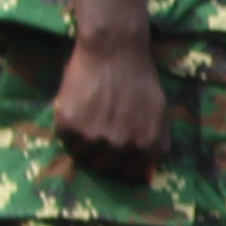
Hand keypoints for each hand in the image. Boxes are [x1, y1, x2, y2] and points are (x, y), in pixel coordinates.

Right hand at [51, 25, 163, 178]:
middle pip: (105, 167)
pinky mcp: (70, 125)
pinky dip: (69, 130)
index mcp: (147, 145)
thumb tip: (145, 170)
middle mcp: (122, 146)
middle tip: (98, 135)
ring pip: (83, 157)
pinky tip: (77, 112)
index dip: (122, 164)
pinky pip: (66, 140)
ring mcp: (95, 137)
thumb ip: (154, 142)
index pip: (130, 173)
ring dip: (83, 144)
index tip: (115, 155)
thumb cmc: (140, 80)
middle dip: (102, 155)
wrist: (114, 52)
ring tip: (87, 124)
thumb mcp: (160, 114)